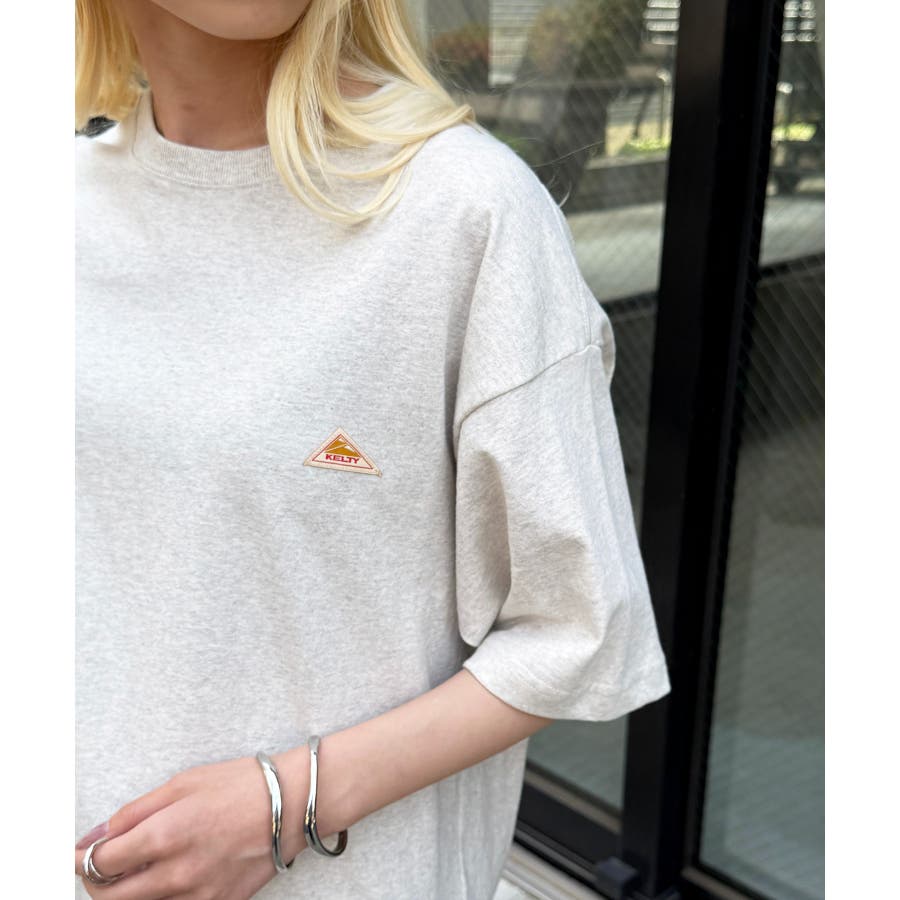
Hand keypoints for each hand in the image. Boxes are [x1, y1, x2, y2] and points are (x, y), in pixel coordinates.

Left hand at [74, 753, 306, 898]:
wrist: (293, 805)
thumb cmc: (240, 784)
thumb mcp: (183, 783)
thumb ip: (135, 811)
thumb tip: (97, 834)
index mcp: (163, 837)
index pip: (98, 864)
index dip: (79, 858)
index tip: (77, 851)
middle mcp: (174, 875)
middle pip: (109, 897)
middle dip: (94, 881)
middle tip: (98, 864)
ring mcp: (196, 897)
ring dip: (126, 893)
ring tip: (134, 869)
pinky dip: (160, 898)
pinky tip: (167, 878)